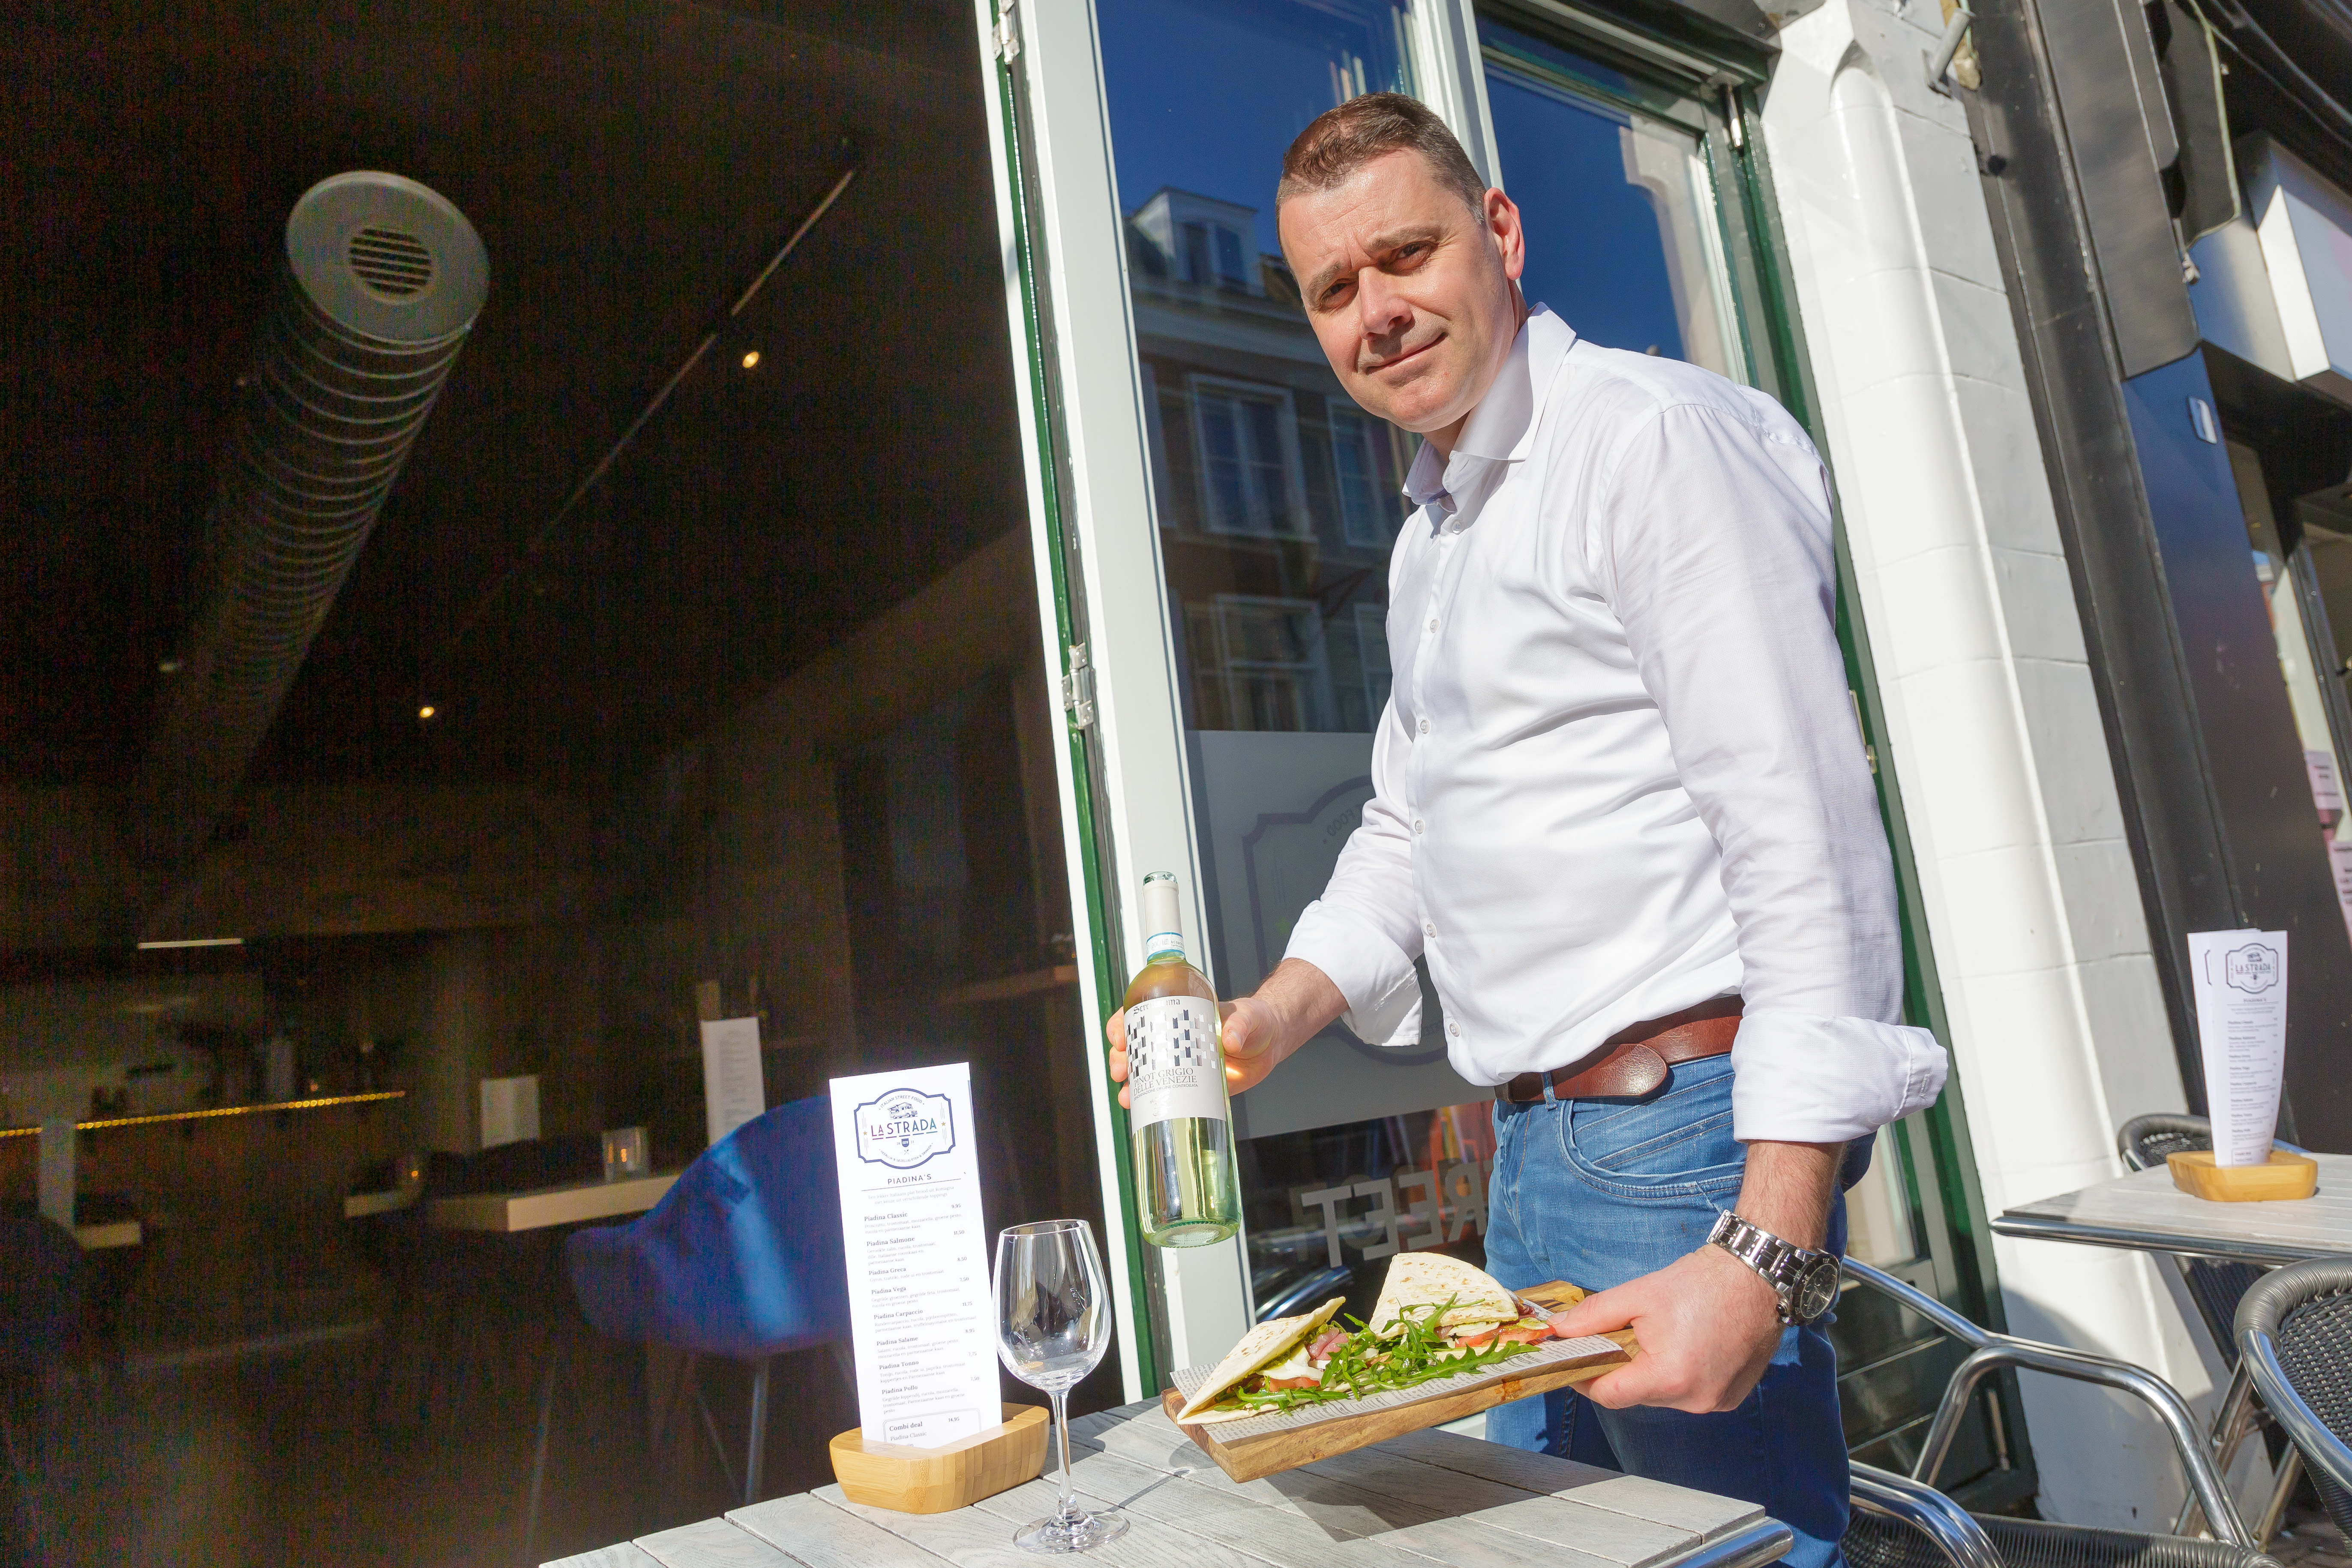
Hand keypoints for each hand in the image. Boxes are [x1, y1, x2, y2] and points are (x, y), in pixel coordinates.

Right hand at [1103, 958, 1346, 1109]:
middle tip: (1120, 1070)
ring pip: (1142, 1071)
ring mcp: (1179, 1062)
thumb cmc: (1255, 1021)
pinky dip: (1148, 1100)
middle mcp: (1172, 1038)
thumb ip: (1240, 1024)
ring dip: (1129, 1083)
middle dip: (1119, 1057)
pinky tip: (1139, 1108)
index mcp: (1178, 1014)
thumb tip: (1230, 1039)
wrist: (1270, 1044)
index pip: (1141, 1013)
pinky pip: (1163, 1092)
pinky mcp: (1190, 1085)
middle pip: (1134, 1045)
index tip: (1119, 1036)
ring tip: (1127, 1095)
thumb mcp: (1247, 1017)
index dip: (1123, 1023)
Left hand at [1553, 1245, 1782, 1413]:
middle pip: (1636, 1395)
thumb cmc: (1699, 1284)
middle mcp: (1693, 1400)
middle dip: (1620, 1369)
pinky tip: (1685, 1347)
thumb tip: (1558, 1329)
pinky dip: (1679, 1376)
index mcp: (1667, 1377)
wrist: (1757, 1278)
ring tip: (1657, 1337)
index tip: (1572, 1360)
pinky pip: (1690, 1394)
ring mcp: (1716, 1402)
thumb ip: (1593, 1316)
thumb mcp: (1638, 1294)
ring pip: (1663, 1396)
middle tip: (1617, 1338)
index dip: (1585, 1377)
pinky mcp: (1731, 1398)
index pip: (1608, 1394)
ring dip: (1651, 1373)